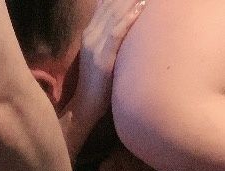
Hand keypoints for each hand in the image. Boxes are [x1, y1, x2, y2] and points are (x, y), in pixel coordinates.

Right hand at [76, 0, 146, 128]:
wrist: (84, 107)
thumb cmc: (97, 84)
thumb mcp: (100, 56)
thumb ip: (109, 39)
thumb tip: (124, 27)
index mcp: (90, 33)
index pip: (106, 4)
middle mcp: (90, 35)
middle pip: (111, 5)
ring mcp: (95, 47)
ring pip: (114, 15)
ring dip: (130, 1)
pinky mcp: (102, 59)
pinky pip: (116, 33)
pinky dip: (128, 19)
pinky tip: (141, 7)